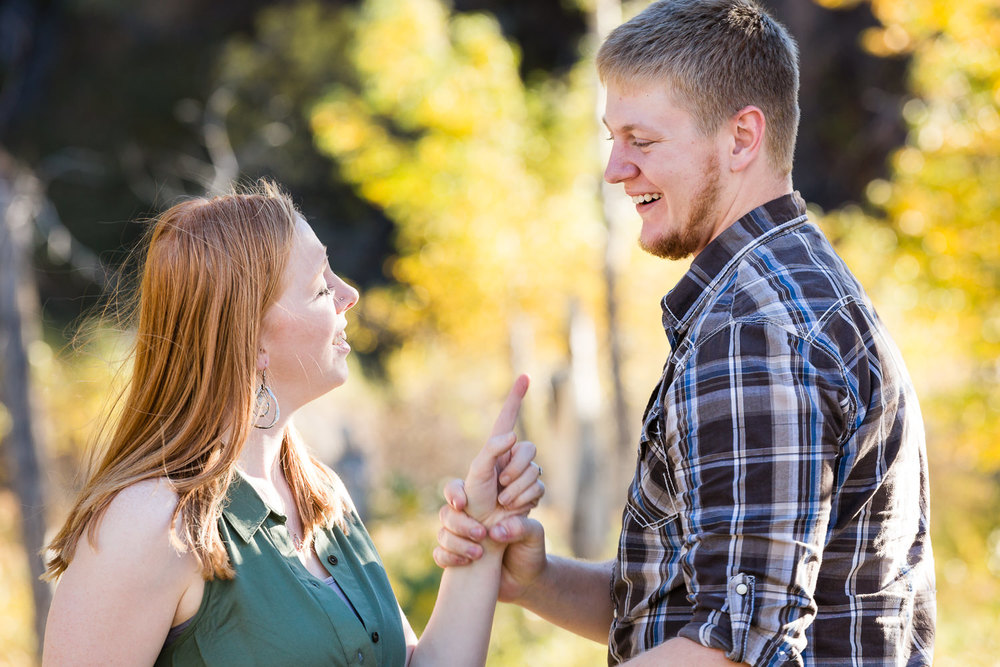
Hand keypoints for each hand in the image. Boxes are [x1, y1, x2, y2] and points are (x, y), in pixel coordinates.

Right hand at [434, 489, 547, 603]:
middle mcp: (470, 519)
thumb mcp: (534, 535)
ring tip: (479, 553)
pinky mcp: (456, 558)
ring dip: (457, 543)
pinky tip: (466, 562)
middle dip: (460, 523)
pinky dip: (449, 558)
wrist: (526, 582)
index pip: (459, 488)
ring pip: (443, 533)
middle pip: (447, 512)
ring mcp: (461, 539)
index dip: (455, 492)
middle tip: (481, 533)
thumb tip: (495, 532)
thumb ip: (521, 527)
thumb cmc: (530, 551)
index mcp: (486, 505)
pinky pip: (439, 554)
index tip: (462, 504)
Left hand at [462, 374, 541, 526]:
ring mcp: (524, 475)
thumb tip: (514, 435)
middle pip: (528, 449)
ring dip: (518, 488)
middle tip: (500, 485)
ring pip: (535, 470)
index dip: (516, 398)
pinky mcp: (533, 492)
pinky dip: (525, 499)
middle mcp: (511, 457)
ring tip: (501, 500)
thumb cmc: (474, 499)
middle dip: (516, 468)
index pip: (507, 418)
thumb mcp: (477, 471)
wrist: (483, 528)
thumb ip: (492, 450)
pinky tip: (512, 507)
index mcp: (496, 448)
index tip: (525, 377)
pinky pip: (539, 488)